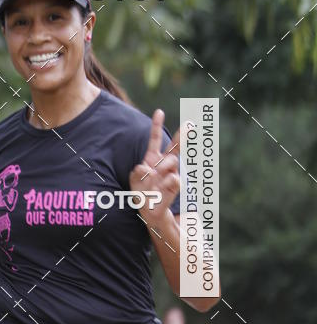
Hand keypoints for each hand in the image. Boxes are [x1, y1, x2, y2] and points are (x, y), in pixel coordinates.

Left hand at [129, 109, 179, 226]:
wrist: (149, 212)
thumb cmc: (142, 194)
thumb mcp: (134, 182)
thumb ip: (137, 173)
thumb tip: (144, 167)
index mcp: (152, 159)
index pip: (155, 140)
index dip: (157, 126)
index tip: (159, 111)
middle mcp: (163, 164)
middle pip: (174, 149)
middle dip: (181, 138)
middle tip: (189, 126)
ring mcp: (170, 174)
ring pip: (172, 162)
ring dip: (164, 168)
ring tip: (155, 181)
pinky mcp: (174, 186)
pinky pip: (174, 178)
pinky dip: (166, 182)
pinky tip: (161, 187)